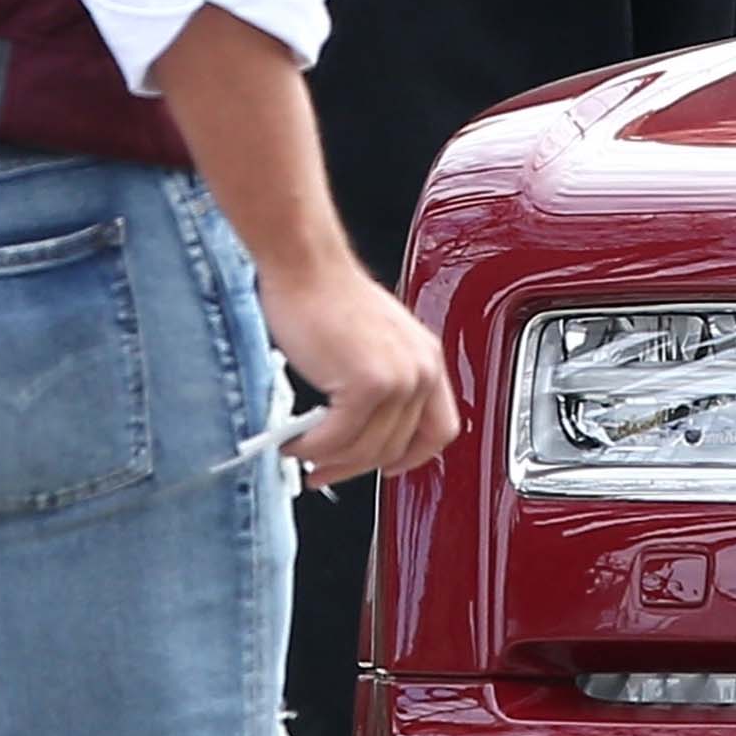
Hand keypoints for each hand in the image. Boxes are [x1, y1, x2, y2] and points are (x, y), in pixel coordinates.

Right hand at [256, 255, 459, 487]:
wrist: (306, 265)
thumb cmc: (328, 293)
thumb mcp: (375, 340)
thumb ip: (381, 379)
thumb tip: (363, 425)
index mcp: (428, 359)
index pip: (440, 430)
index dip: (412, 457)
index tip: (388, 466)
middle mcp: (420, 370)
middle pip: (396, 448)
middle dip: (354, 467)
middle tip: (325, 471)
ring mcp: (397, 379)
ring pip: (366, 450)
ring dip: (328, 460)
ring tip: (301, 454)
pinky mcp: (366, 385)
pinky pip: (337, 438)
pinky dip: (312, 447)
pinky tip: (294, 441)